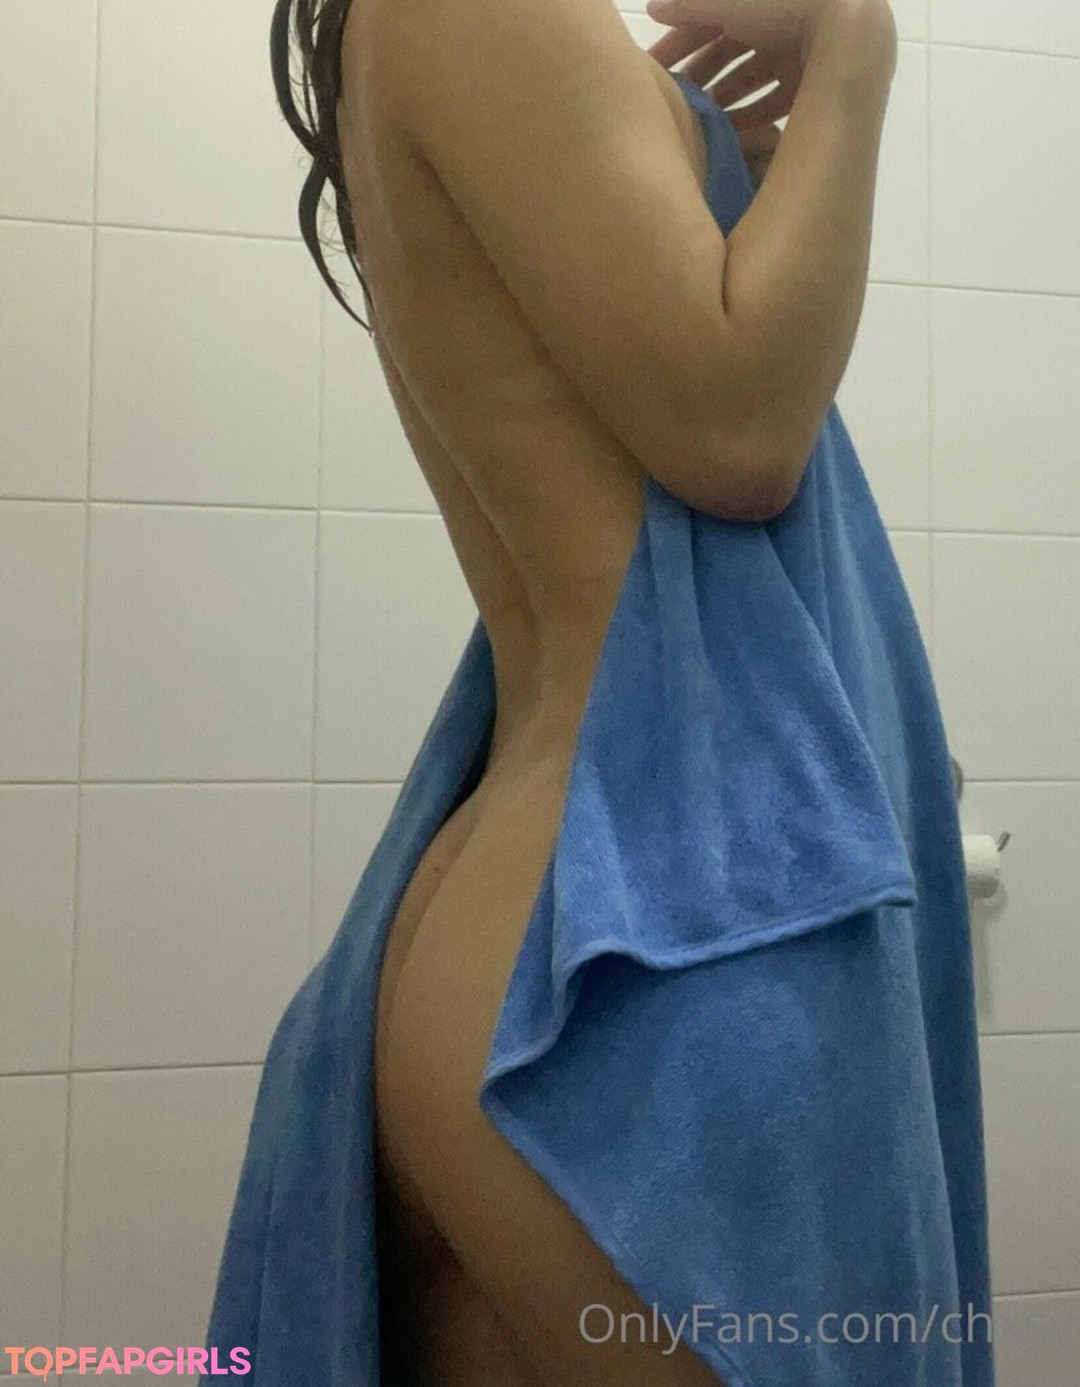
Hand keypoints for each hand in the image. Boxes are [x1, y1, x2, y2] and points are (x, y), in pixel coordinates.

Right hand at [644, 0, 823, 184]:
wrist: (842, 21)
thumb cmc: (778, 4)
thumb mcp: (725, 1)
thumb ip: (688, 6)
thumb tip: (651, 9)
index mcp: (750, 2)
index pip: (703, 24)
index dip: (676, 45)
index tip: (652, 72)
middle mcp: (770, 25)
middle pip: (724, 55)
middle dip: (698, 78)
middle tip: (671, 106)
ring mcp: (791, 55)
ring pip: (747, 82)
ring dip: (721, 102)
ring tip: (696, 125)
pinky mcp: (808, 84)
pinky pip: (772, 104)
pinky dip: (751, 119)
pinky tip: (728, 137)